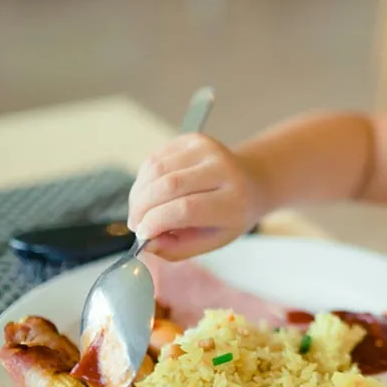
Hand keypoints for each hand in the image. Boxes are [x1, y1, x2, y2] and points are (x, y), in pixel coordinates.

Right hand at [127, 133, 263, 260]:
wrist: (252, 182)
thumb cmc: (230, 216)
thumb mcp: (211, 240)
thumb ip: (177, 247)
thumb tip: (146, 244)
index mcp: (234, 200)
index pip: (185, 209)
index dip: (155, 222)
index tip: (142, 235)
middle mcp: (223, 169)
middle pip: (167, 185)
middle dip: (141, 208)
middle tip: (135, 224)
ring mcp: (208, 150)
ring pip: (156, 169)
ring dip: (139, 194)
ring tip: (140, 210)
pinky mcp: (193, 139)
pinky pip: (155, 158)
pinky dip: (144, 179)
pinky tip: (150, 192)